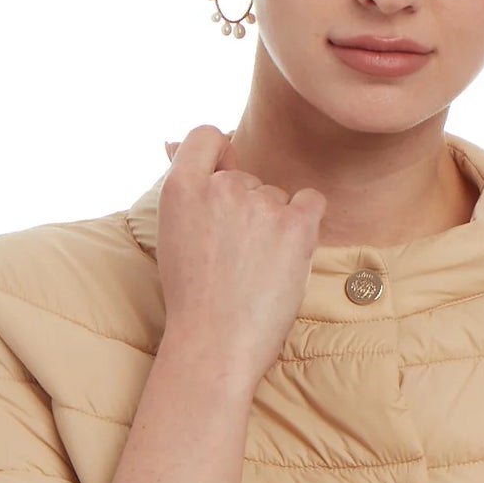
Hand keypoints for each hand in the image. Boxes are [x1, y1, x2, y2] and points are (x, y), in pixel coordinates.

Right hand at [155, 124, 325, 392]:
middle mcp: (221, 187)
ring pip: (276, 197)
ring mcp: (260, 205)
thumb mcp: (172, 234)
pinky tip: (289, 252)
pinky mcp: (295, 225)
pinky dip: (306, 222)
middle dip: (246, 209)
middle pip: (247, 177)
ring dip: (272, 226)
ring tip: (254, 271)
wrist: (214, 346)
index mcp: (182, 188)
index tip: (221, 190)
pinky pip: (312, 201)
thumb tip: (171, 140)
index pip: (207, 136)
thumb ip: (182, 185)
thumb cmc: (192, 298)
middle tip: (232, 259)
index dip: (218, 156)